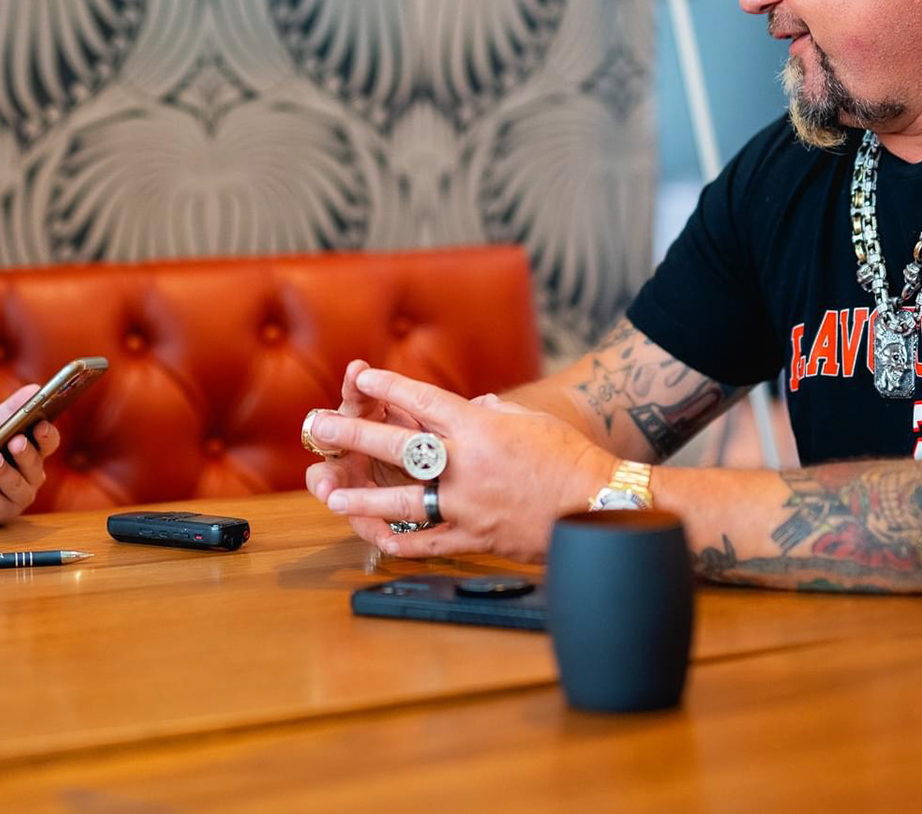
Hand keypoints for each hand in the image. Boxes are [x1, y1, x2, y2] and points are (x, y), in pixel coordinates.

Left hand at [0, 386, 61, 527]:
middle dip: (25, 454)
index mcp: (31, 450)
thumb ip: (11, 409)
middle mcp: (29, 476)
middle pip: (35, 466)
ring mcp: (15, 497)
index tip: (40, 424)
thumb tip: (35, 388)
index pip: (48, 442)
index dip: (47, 435)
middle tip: (15, 441)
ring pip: (18, 488)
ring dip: (4, 474)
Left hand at [312, 368, 616, 561]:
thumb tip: (470, 407)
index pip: (422, 401)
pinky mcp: (476, 538)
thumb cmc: (570, 458)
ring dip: (361, 499)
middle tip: (319, 429)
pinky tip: (377, 539)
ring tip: (332, 496)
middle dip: (351, 435)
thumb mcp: (530, 421)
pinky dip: (400, 542)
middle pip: (397, 446)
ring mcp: (468, 505)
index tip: (362, 379)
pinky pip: (428, 543)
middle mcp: (466, 465)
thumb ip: (491, 413)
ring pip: (402, 502)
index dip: (388, 388)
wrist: (602, 505)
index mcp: (479, 428)